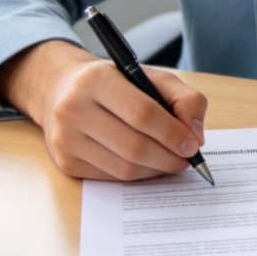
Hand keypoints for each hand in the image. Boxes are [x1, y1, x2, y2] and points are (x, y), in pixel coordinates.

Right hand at [0, 40, 207, 180]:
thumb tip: (195, 136)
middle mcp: (74, 108)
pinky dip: (136, 175)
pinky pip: (111, 178)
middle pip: (133, 146)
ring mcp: (66, 138)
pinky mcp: (65, 162)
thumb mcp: (152, 77)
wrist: (61, 90)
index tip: (193, 145)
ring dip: (155, 170)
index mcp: (97, 79)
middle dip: (168, 158)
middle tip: (186, 159)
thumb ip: (185, 99)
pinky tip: (146, 165)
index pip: (142, 113)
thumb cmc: (115, 83)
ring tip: (170, 161)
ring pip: (123, 169)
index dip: (172, 133)